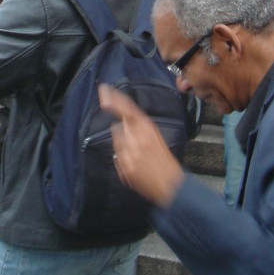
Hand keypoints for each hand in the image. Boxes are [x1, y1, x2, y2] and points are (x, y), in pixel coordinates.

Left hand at [98, 85, 184, 207]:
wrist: (170, 183)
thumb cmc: (164, 159)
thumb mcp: (156, 136)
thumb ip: (139, 126)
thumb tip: (122, 121)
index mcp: (147, 127)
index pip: (127, 109)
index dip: (114, 99)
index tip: (103, 91)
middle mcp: (137, 137)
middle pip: (118, 127)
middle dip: (123, 133)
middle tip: (136, 144)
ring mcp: (129, 152)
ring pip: (117, 142)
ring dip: (123, 147)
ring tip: (138, 156)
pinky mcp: (125, 166)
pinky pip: (117, 158)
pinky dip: (123, 160)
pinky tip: (135, 165)